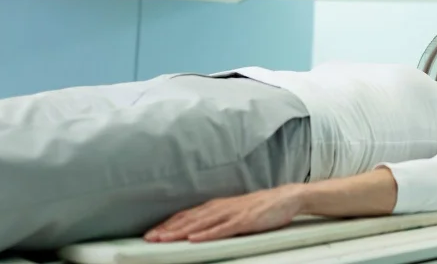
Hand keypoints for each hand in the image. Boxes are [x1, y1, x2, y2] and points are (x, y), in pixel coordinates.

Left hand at [144, 186, 305, 242]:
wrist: (287, 198)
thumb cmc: (262, 207)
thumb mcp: (235, 211)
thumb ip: (218, 218)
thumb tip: (199, 227)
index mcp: (218, 205)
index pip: (187, 215)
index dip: (168, 224)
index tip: (152, 233)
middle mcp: (221, 207)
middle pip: (189, 219)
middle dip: (168, 229)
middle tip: (149, 238)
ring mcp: (233, 213)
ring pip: (201, 223)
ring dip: (180, 231)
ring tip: (164, 239)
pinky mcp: (245, 220)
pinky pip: (223, 229)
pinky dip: (207, 234)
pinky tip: (194, 239)